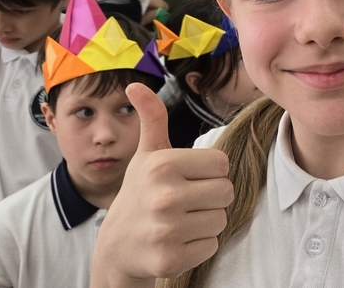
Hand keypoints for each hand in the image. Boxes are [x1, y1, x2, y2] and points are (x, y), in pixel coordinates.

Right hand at [91, 84, 233, 286]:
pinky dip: (199, 245)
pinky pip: (212, 245)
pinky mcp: (170, 259)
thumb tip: (135, 85)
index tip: (188, 178)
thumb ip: (152, 118)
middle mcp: (164, 195)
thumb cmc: (139, 193)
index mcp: (163, 164)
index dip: (209, 172)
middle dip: (211, 197)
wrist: (117, 247)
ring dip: (206, 221)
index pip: (222, 163)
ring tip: (181, 220)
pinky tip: (178, 240)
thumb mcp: (147, 154)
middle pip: (226, 192)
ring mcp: (166, 229)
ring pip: (221, 220)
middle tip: (187, 201)